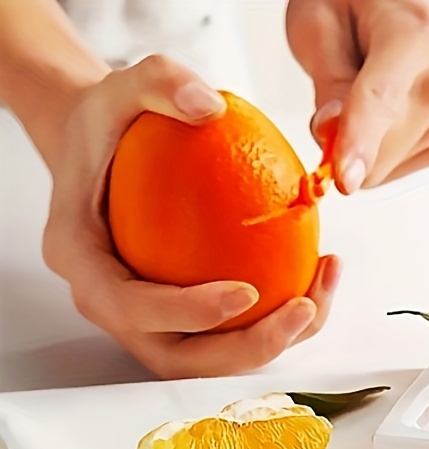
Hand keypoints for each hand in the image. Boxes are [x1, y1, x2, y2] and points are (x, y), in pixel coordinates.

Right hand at [41, 55, 340, 378]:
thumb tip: (211, 107)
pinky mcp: (183, 320)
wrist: (102, 154)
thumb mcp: (121, 88)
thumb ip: (158, 84)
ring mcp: (149, 320)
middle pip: (177, 358)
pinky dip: (276, 318)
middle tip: (302, 310)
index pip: (130, 307)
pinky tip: (315, 276)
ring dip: (273, 341)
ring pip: (211, 360)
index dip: (186, 313)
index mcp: (84, 262)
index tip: (245, 291)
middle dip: (244, 349)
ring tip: (319, 294)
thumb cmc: (108, 129)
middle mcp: (113, 305)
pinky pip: (231, 334)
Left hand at [286, 0, 428, 192]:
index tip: (346, 180)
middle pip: (382, 150)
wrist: (396, 2)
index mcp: (418, 35)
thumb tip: (332, 132)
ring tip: (375, 91)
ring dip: (366, 141)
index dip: (359, 143)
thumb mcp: (320, 23)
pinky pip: (398, 169)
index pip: (382, 101)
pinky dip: (382, 149)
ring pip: (386, 166)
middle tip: (344, 90)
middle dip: (348, 138)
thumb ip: (328, 81)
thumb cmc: (357, 3)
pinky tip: (389, 110)